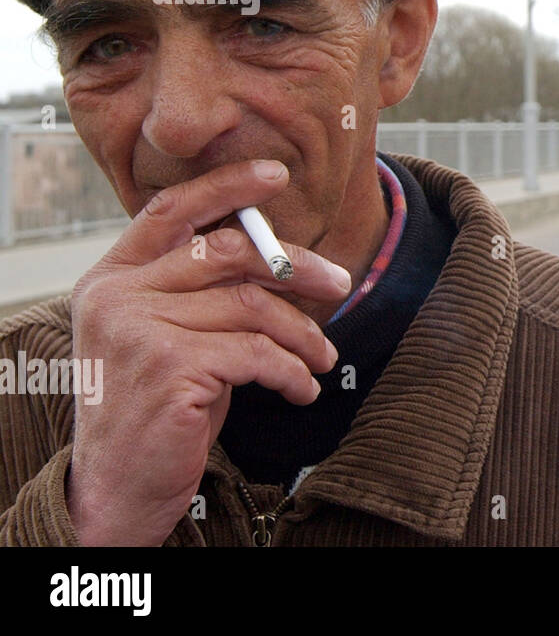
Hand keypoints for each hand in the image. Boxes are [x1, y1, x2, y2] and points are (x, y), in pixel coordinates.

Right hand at [65, 159, 349, 545]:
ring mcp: (139, 330)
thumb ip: (203, 293)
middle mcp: (117, 296)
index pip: (170, 210)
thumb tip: (283, 257)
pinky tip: (301, 389)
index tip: (277, 174)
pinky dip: (292, 372)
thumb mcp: (171, 337)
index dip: (226, 186)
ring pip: (252, 305)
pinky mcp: (169, 367)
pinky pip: (257, 353)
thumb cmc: (157, 409)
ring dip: (302, 333)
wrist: (119, 489)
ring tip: (322, 359)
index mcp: (112, 278)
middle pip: (229, 251)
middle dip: (296, 265)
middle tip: (341, 284)